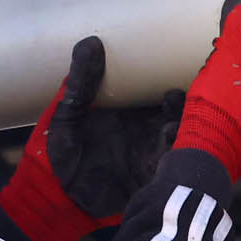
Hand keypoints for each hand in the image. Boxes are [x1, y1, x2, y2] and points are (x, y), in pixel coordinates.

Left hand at [0, 35, 179, 240]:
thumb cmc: (56, 152)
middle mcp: (145, 128)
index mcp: (127, 111)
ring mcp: (151, 151)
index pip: (156, 89)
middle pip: (177, 109)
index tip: (177, 64)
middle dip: (186, 101)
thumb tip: (90, 42)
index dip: (170, 76)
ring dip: (184, 126)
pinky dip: (180, 153)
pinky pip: (176, 162)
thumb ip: (81, 82)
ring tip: (172, 123)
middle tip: (178, 95)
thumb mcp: (67, 114)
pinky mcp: (152, 175)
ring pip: (182, 133)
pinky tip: (173, 146)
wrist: (54, 198)